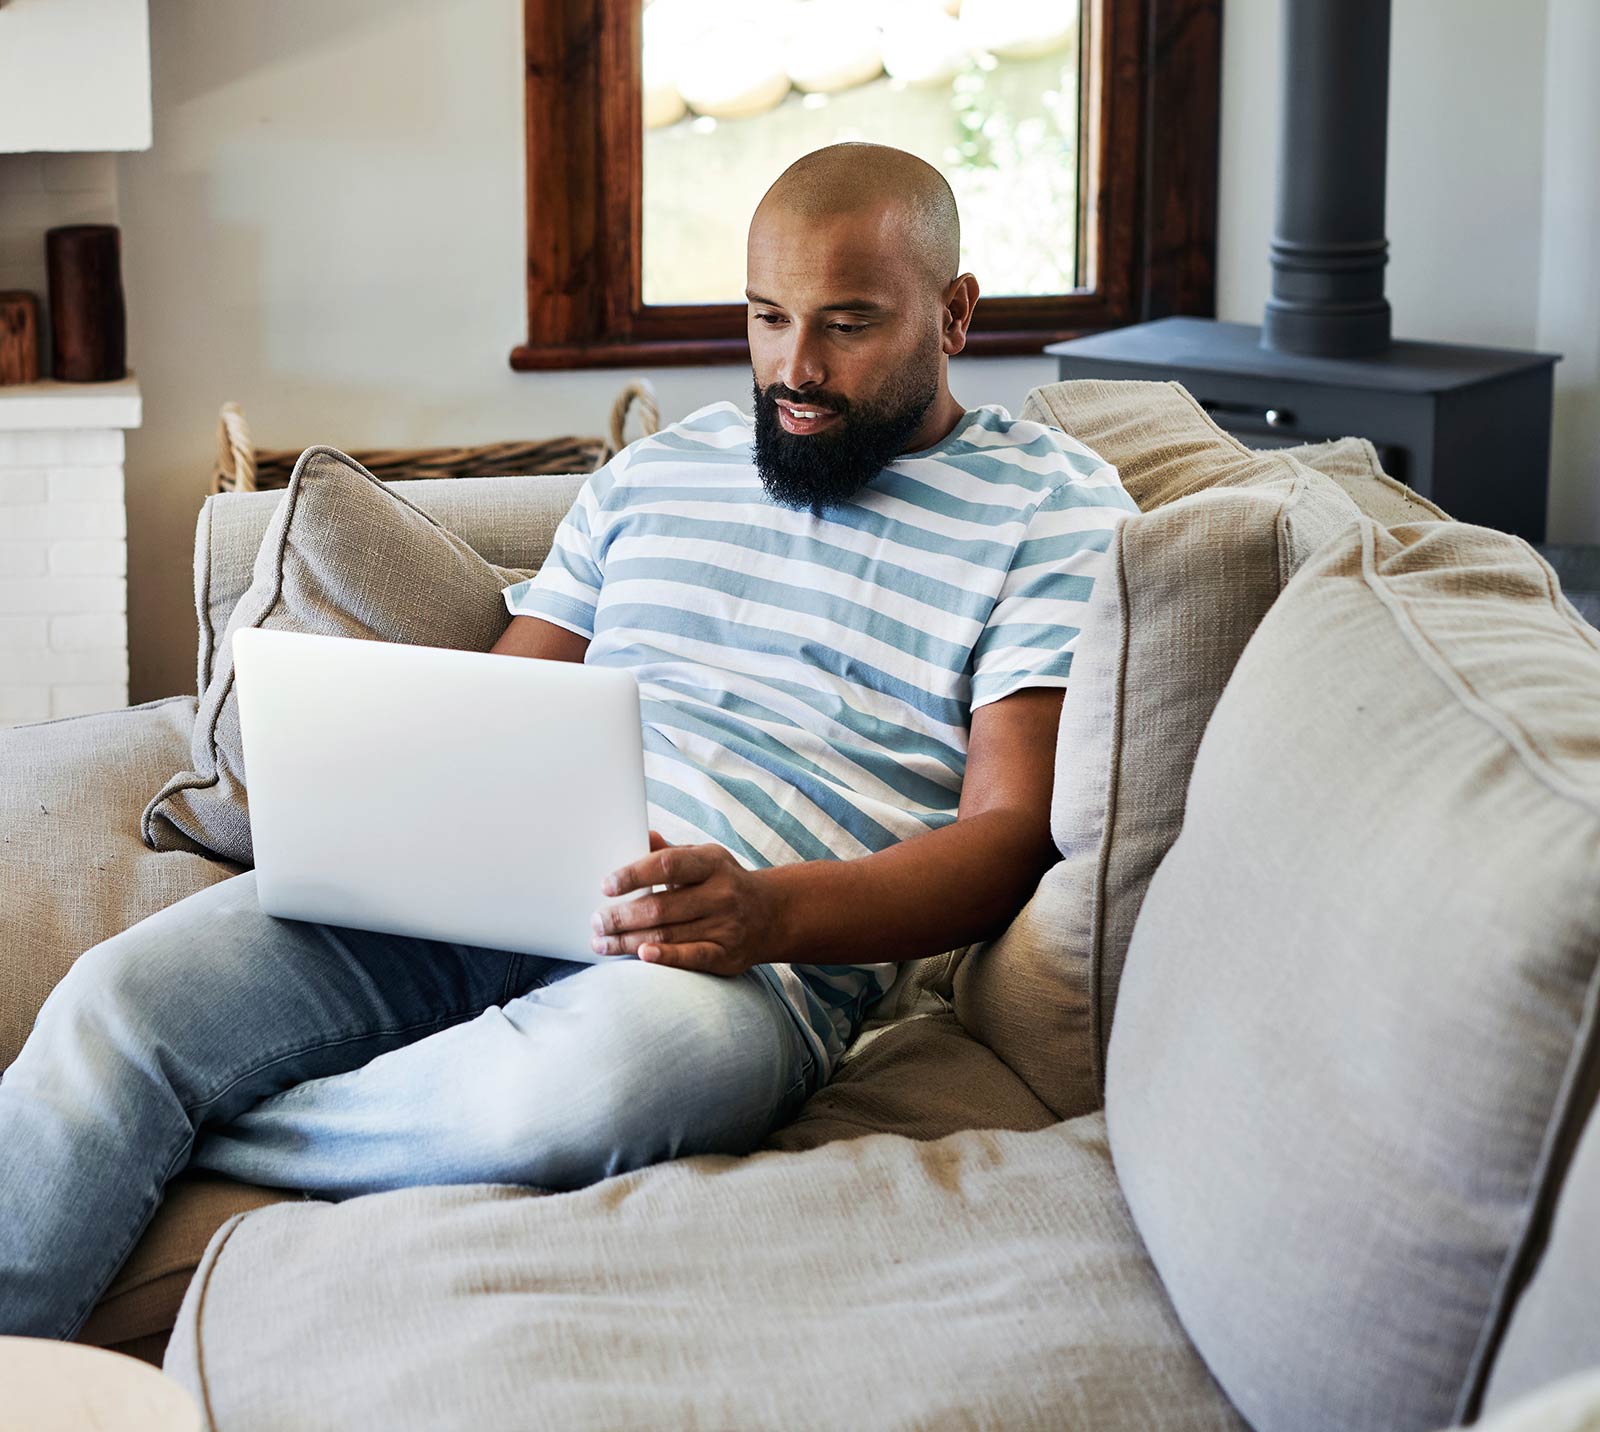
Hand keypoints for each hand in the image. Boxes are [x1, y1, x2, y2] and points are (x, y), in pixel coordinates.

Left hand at [590, 830, 780, 976]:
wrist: (771, 913)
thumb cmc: (725, 882)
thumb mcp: (704, 858)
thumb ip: (672, 852)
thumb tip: (642, 834)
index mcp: (712, 863)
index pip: (668, 865)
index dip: (634, 875)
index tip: (606, 886)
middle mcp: (721, 894)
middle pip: (662, 907)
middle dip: (622, 916)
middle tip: (596, 921)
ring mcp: (726, 926)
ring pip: (669, 935)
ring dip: (629, 940)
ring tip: (602, 942)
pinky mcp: (727, 955)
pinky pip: (692, 958)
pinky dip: (666, 957)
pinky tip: (641, 956)